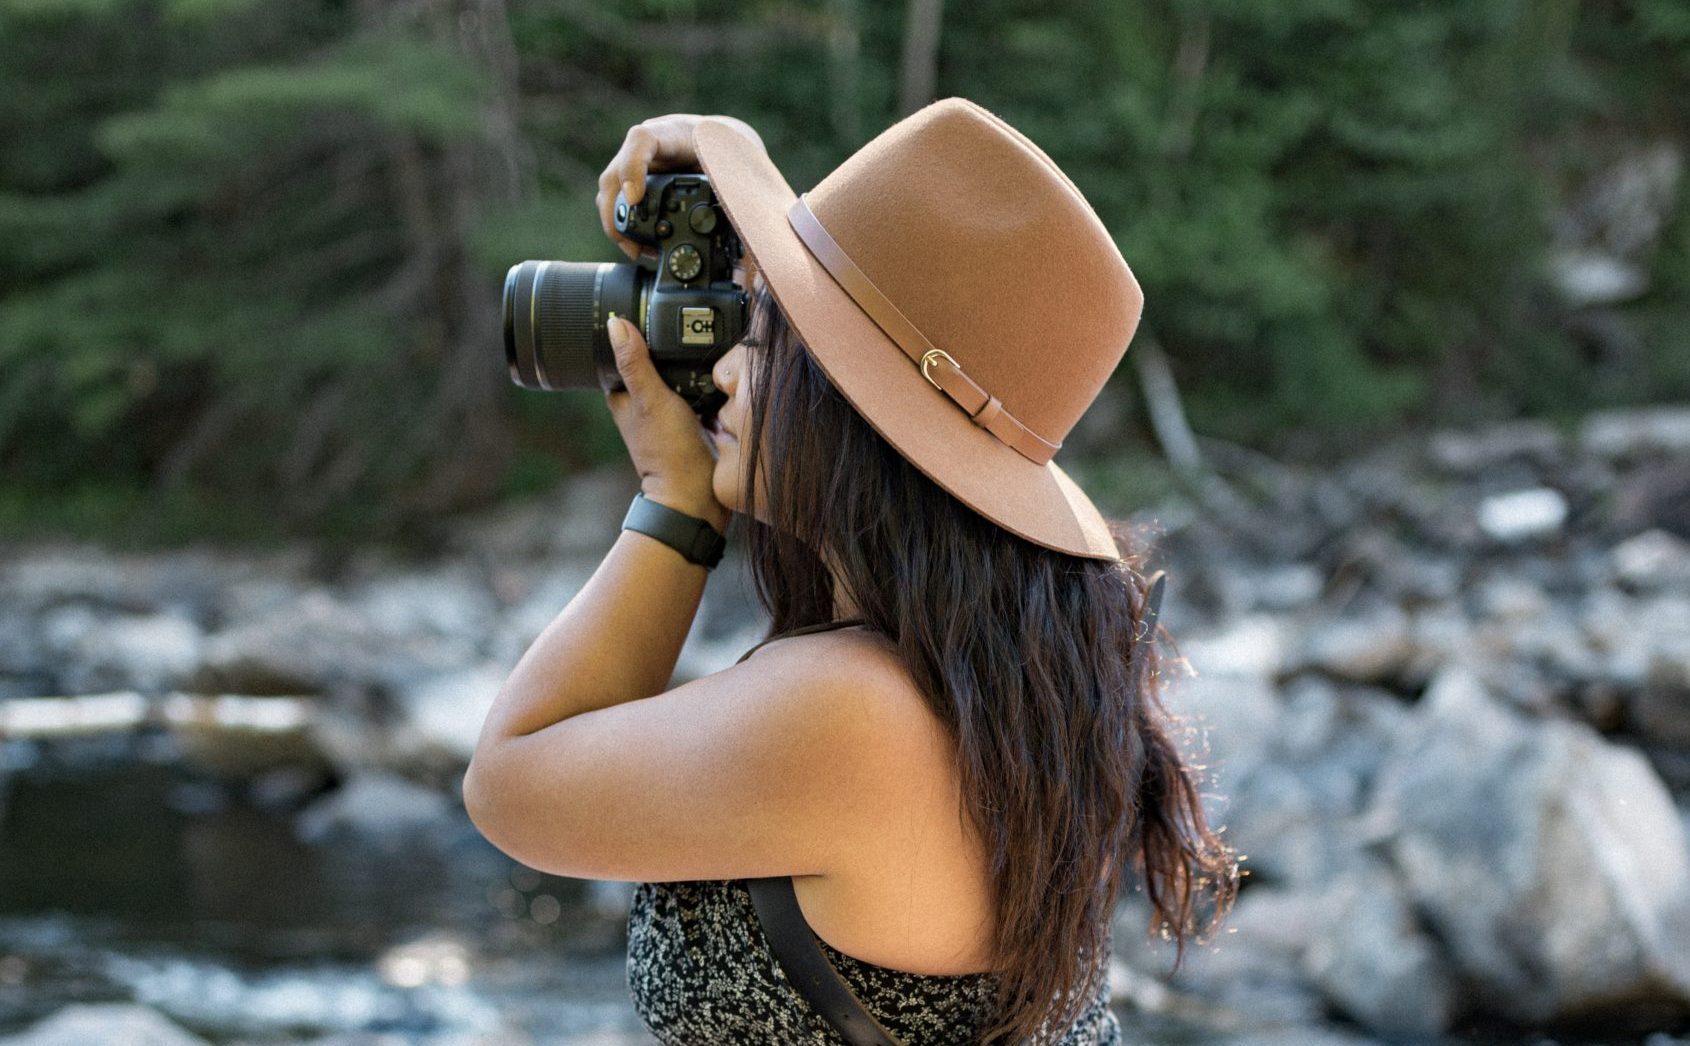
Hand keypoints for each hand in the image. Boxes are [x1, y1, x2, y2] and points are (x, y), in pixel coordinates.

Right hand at [597, 113, 765, 261]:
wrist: (724, 141)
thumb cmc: (729, 151)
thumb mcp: (737, 165)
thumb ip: (736, 188)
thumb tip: (746, 230)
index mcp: (674, 133)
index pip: (643, 140)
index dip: (633, 168)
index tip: (635, 199)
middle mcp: (650, 147)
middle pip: (615, 173)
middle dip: (615, 212)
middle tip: (630, 244)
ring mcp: (639, 164)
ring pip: (610, 191)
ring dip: (616, 225)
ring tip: (637, 252)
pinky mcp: (637, 182)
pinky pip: (619, 203)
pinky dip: (624, 227)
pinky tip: (640, 248)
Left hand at [605, 314, 730, 533]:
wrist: (701, 495)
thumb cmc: (670, 454)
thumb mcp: (652, 400)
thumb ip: (635, 364)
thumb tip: (615, 324)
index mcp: (625, 397)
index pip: (624, 353)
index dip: (634, 332)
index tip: (649, 311)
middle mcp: (646, 403)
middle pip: (655, 361)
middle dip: (669, 345)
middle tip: (685, 325)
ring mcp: (672, 412)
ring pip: (679, 374)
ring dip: (691, 362)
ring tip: (706, 343)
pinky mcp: (697, 419)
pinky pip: (702, 389)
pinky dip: (709, 379)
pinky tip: (721, 369)